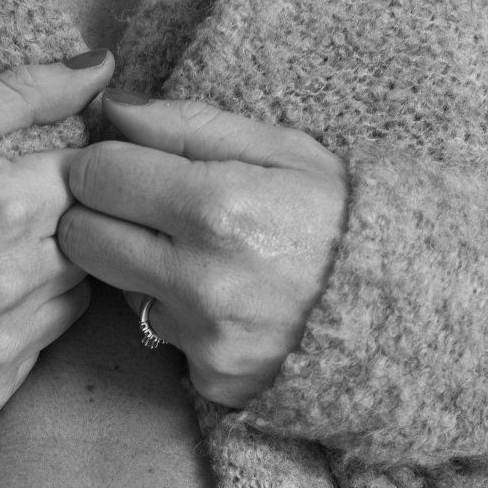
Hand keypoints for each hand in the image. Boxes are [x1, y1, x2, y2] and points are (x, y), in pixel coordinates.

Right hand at [0, 55, 116, 425]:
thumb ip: (18, 94)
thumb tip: (100, 68)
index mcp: (2, 203)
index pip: (90, 179)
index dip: (59, 174)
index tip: (23, 179)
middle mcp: (12, 278)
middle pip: (90, 240)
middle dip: (55, 226)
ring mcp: (3, 342)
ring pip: (75, 297)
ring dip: (45, 278)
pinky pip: (40, 349)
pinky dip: (16, 328)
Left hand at [57, 92, 348, 407]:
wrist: (406, 311)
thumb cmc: (341, 217)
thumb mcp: (281, 149)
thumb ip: (189, 126)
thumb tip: (113, 109)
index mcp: (218, 207)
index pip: (97, 176)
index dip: (102, 163)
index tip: (123, 163)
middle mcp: (201, 279)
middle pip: (82, 239)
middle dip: (97, 215)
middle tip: (138, 207)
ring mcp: (203, 337)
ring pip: (115, 289)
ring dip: (139, 268)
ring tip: (201, 255)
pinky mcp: (208, 377)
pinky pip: (158, 334)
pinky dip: (177, 315)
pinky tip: (223, 301)